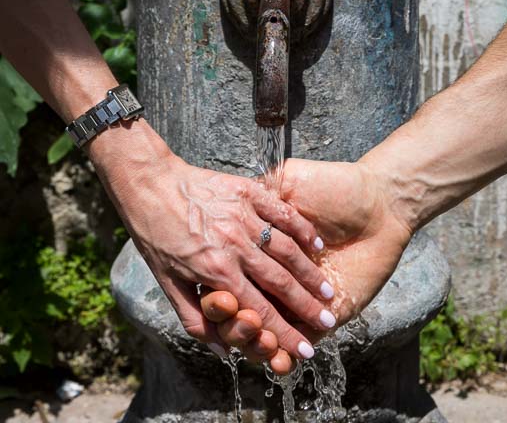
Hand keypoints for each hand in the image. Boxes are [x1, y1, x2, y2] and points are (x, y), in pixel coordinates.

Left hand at [90, 122, 336, 359]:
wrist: (150, 184)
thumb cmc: (155, 235)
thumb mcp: (167, 282)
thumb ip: (195, 318)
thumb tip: (223, 350)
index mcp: (216, 271)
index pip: (259, 310)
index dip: (284, 334)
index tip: (304, 350)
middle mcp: (235, 245)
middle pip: (280, 283)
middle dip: (307, 308)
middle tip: (328, 323)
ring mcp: (244, 216)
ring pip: (287, 249)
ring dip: (310, 273)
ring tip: (328, 291)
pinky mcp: (248, 192)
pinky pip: (282, 213)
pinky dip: (302, 230)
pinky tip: (317, 245)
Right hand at [208, 157, 411, 350]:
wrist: (380, 200)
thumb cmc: (333, 186)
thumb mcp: (287, 180)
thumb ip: (259, 193)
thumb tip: (227, 207)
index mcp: (262, 248)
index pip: (230, 279)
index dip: (218, 292)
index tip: (210, 294)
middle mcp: (276, 277)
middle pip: (245, 310)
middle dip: (234, 321)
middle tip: (229, 317)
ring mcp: (302, 299)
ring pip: (269, 331)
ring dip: (258, 343)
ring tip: (255, 340)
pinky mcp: (329, 313)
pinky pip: (303, 340)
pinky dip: (288, 354)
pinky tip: (279, 361)